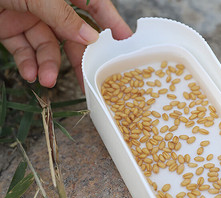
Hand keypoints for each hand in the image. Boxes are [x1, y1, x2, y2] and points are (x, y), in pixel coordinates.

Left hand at [0, 0, 131, 88]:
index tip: (125, 40)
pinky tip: (32, 75)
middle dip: (78, 56)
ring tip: (47, 81)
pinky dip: (29, 64)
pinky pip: (25, 49)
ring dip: (49, 65)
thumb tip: (91, 36)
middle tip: (87, 78)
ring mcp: (28, 15)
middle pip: (72, 32)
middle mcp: (47, 2)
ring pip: (47, 45)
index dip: (110, 20)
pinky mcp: (10, 28)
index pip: (92, 2)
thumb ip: (62, 15)